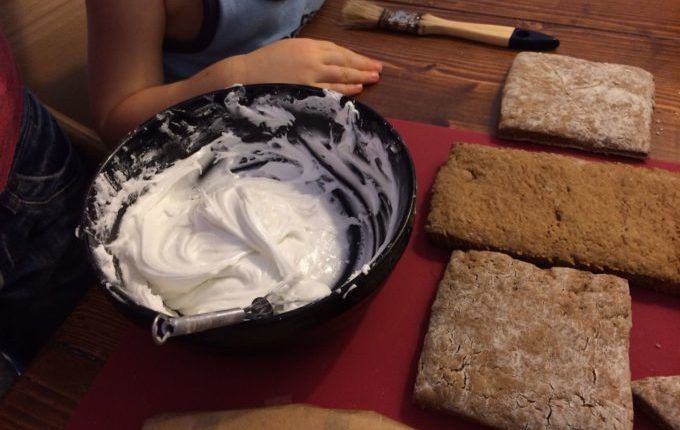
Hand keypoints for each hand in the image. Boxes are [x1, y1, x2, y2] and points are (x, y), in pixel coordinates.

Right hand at [229, 38, 382, 94]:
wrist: (244, 75)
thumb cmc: (264, 65)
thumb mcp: (289, 51)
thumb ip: (309, 55)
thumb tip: (327, 63)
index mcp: (308, 46)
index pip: (338, 51)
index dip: (355, 57)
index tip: (368, 62)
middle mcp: (312, 58)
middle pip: (344, 62)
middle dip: (363, 66)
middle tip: (379, 70)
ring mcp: (310, 75)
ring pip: (341, 75)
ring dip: (360, 77)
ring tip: (374, 78)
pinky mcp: (306, 90)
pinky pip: (331, 90)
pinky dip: (346, 89)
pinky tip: (357, 90)